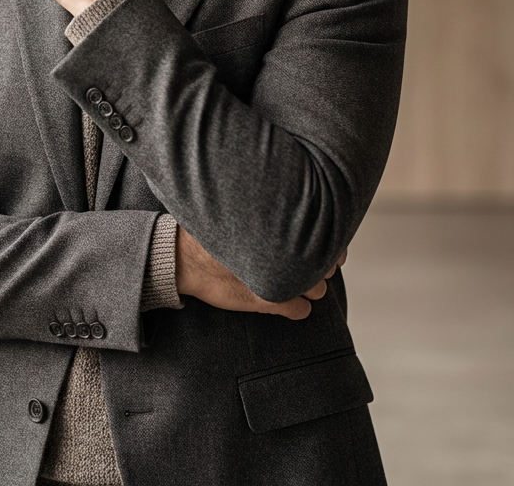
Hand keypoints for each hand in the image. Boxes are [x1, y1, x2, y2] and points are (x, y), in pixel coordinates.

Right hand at [175, 226, 346, 320]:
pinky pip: (301, 310)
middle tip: (297, 257)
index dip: (326, 242)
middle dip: (318, 263)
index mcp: (284, 228)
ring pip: (318, 290)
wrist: (185, 256)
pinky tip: (284, 299)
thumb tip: (299, 203)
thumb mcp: (246, 212)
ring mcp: (282, 279)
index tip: (316, 240)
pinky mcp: (271, 302)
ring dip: (308, 286)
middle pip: (326, 265)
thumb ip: (273, 211)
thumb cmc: (212, 233)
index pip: (328, 238)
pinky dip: (297, 307)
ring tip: (288, 276)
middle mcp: (289, 254)